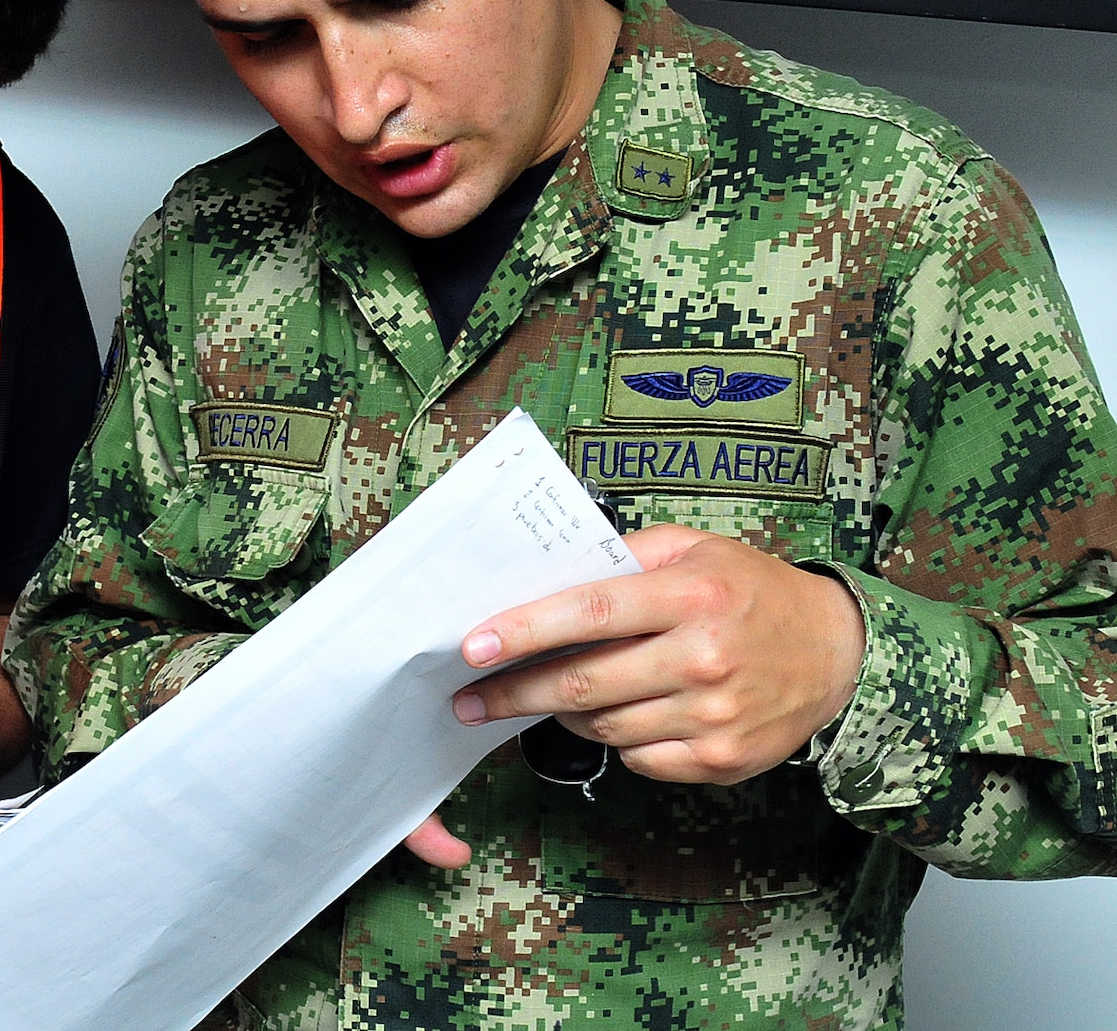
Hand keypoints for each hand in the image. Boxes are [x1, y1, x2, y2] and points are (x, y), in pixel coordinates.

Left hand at [403, 524, 864, 869]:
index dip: (525, 631)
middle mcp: (701, 658)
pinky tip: (619, 716)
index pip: (588, 612)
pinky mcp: (721, 760)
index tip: (473, 646)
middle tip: (471, 699)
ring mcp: (713, 716)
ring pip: (603, 727)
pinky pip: (638, 758)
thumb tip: (549, 575)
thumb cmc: (754, 592)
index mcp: (691, 596)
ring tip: (546, 698)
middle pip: (583, 683)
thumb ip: (625, 556)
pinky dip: (617, 740)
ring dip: (564, 715)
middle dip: (514, 693)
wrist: (838, 653)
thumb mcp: (695, 549)